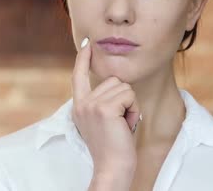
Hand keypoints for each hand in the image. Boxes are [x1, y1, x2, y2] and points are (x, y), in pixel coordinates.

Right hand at [71, 37, 141, 188]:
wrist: (112, 168)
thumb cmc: (113, 148)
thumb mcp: (101, 121)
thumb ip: (101, 102)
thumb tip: (114, 82)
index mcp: (79, 106)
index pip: (78, 76)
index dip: (83, 59)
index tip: (86, 44)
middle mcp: (82, 103)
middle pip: (113, 80)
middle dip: (124, 99)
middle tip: (120, 122)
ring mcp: (92, 105)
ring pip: (123, 87)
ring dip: (130, 105)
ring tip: (123, 124)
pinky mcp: (105, 108)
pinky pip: (129, 96)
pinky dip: (133, 110)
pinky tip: (126, 125)